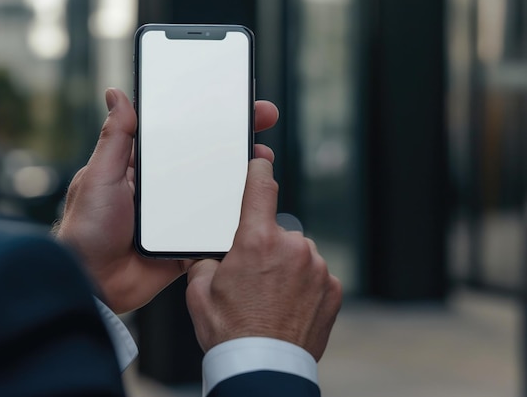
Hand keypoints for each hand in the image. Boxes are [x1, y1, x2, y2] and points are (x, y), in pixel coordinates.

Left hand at [55, 88, 278, 313]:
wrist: (94, 283)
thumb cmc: (86, 228)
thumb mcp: (99, 175)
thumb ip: (116, 138)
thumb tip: (117, 94)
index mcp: (141, 168)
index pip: (179, 135)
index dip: (204, 117)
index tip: (230, 100)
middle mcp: (163, 190)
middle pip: (204, 159)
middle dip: (233, 140)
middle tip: (262, 118)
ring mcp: (177, 217)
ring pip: (215, 192)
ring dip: (240, 176)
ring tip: (263, 159)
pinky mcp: (186, 243)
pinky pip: (215, 229)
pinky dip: (234, 218)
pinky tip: (253, 202)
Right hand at [186, 158, 342, 360]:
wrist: (263, 369)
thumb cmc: (230, 333)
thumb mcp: (199, 292)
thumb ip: (205, 261)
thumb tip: (211, 255)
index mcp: (256, 241)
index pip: (261, 188)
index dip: (259, 171)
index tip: (260, 163)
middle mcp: (292, 247)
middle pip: (278, 231)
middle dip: (266, 246)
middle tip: (253, 277)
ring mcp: (317, 268)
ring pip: (298, 254)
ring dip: (287, 266)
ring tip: (272, 298)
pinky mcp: (333, 288)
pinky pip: (316, 275)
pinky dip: (305, 285)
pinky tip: (289, 306)